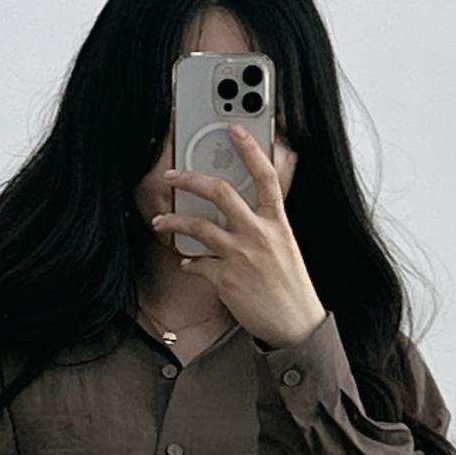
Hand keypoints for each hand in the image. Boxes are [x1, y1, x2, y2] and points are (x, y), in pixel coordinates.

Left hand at [150, 125, 326, 347]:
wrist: (295, 325)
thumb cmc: (292, 287)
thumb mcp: (287, 245)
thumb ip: (268, 223)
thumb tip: (253, 206)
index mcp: (278, 221)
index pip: (265, 175)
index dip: (249, 148)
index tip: (234, 129)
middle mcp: (258, 233)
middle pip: (219, 192)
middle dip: (189, 178)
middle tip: (172, 175)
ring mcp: (240, 255)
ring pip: (197, 226)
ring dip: (173, 221)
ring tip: (160, 221)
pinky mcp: (225, 279)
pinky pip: (196, 263)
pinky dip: (188, 261)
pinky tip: (187, 261)